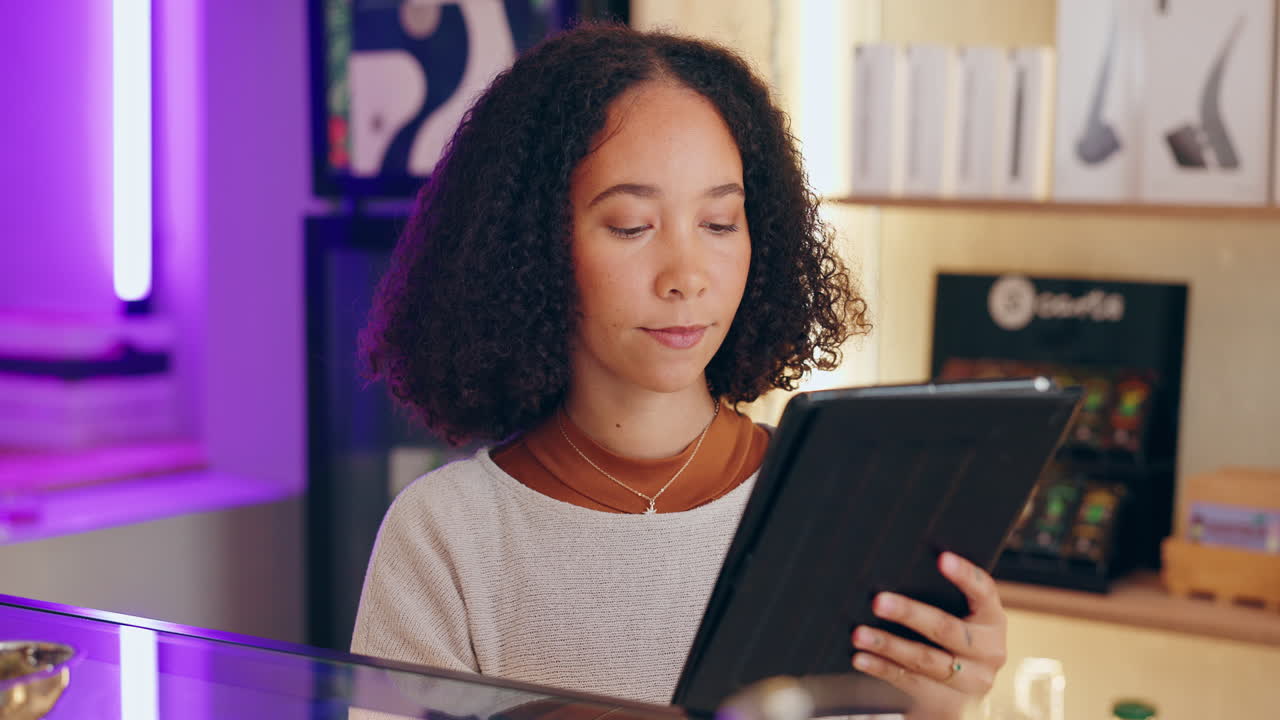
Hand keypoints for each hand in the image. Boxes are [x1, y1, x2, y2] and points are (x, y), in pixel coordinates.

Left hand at [849, 552, 1007, 719]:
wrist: (965, 689)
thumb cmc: (956, 636)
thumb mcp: (962, 615)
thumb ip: (942, 595)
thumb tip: (896, 568)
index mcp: (993, 619)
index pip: (984, 591)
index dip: (964, 575)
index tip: (942, 558)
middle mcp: (989, 651)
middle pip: (947, 629)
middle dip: (909, 614)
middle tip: (878, 601)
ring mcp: (970, 680)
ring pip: (925, 660)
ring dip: (888, 645)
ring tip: (859, 634)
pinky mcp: (948, 701)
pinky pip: (910, 682)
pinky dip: (882, 669)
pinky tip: (862, 658)